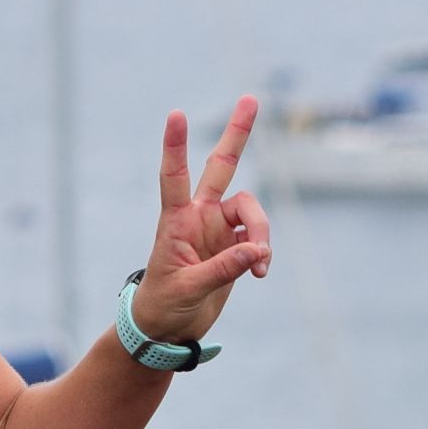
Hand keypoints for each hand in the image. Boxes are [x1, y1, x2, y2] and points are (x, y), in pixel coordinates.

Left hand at [128, 95, 269, 345]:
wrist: (167, 329)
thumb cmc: (163, 306)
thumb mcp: (189, 289)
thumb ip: (223, 269)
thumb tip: (258, 251)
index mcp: (176, 221)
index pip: (173, 178)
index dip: (175, 147)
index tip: (176, 114)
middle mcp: (199, 217)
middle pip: (221, 167)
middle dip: (237, 135)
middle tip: (250, 98)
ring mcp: (218, 230)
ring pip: (251, 211)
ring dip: (262, 232)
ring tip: (261, 263)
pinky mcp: (234, 248)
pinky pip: (258, 240)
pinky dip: (264, 254)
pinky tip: (261, 273)